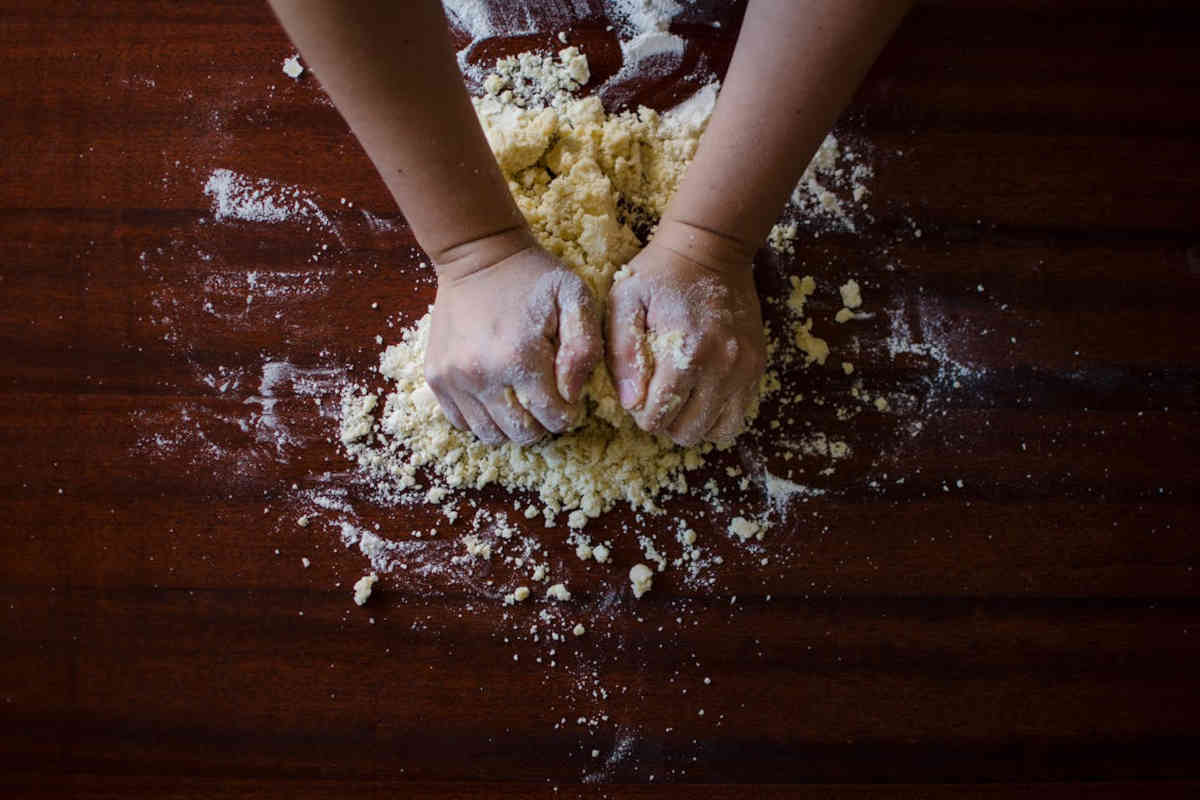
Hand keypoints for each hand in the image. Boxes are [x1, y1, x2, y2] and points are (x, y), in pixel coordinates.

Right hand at [426, 241, 602, 444]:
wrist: (478, 255)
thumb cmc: (533, 277)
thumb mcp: (575, 298)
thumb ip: (584, 348)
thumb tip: (571, 394)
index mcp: (519, 358)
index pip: (553, 418)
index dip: (568, 414)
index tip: (568, 398)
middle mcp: (481, 375)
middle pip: (521, 433)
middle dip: (541, 424)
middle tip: (546, 400)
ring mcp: (453, 379)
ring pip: (490, 435)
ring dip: (512, 426)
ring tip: (522, 401)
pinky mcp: (436, 377)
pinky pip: (461, 422)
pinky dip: (482, 419)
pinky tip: (496, 397)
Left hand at [606, 221, 765, 446]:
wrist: (711, 248)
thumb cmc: (660, 274)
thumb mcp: (625, 301)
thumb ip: (623, 353)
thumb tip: (631, 402)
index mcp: (687, 352)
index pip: (659, 416)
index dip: (640, 413)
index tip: (637, 392)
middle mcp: (722, 366)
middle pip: (688, 431)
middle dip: (665, 422)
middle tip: (656, 397)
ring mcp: (744, 369)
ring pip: (718, 431)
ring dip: (693, 424)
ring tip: (679, 400)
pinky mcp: (757, 367)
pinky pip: (739, 416)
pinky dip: (717, 417)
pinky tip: (701, 397)